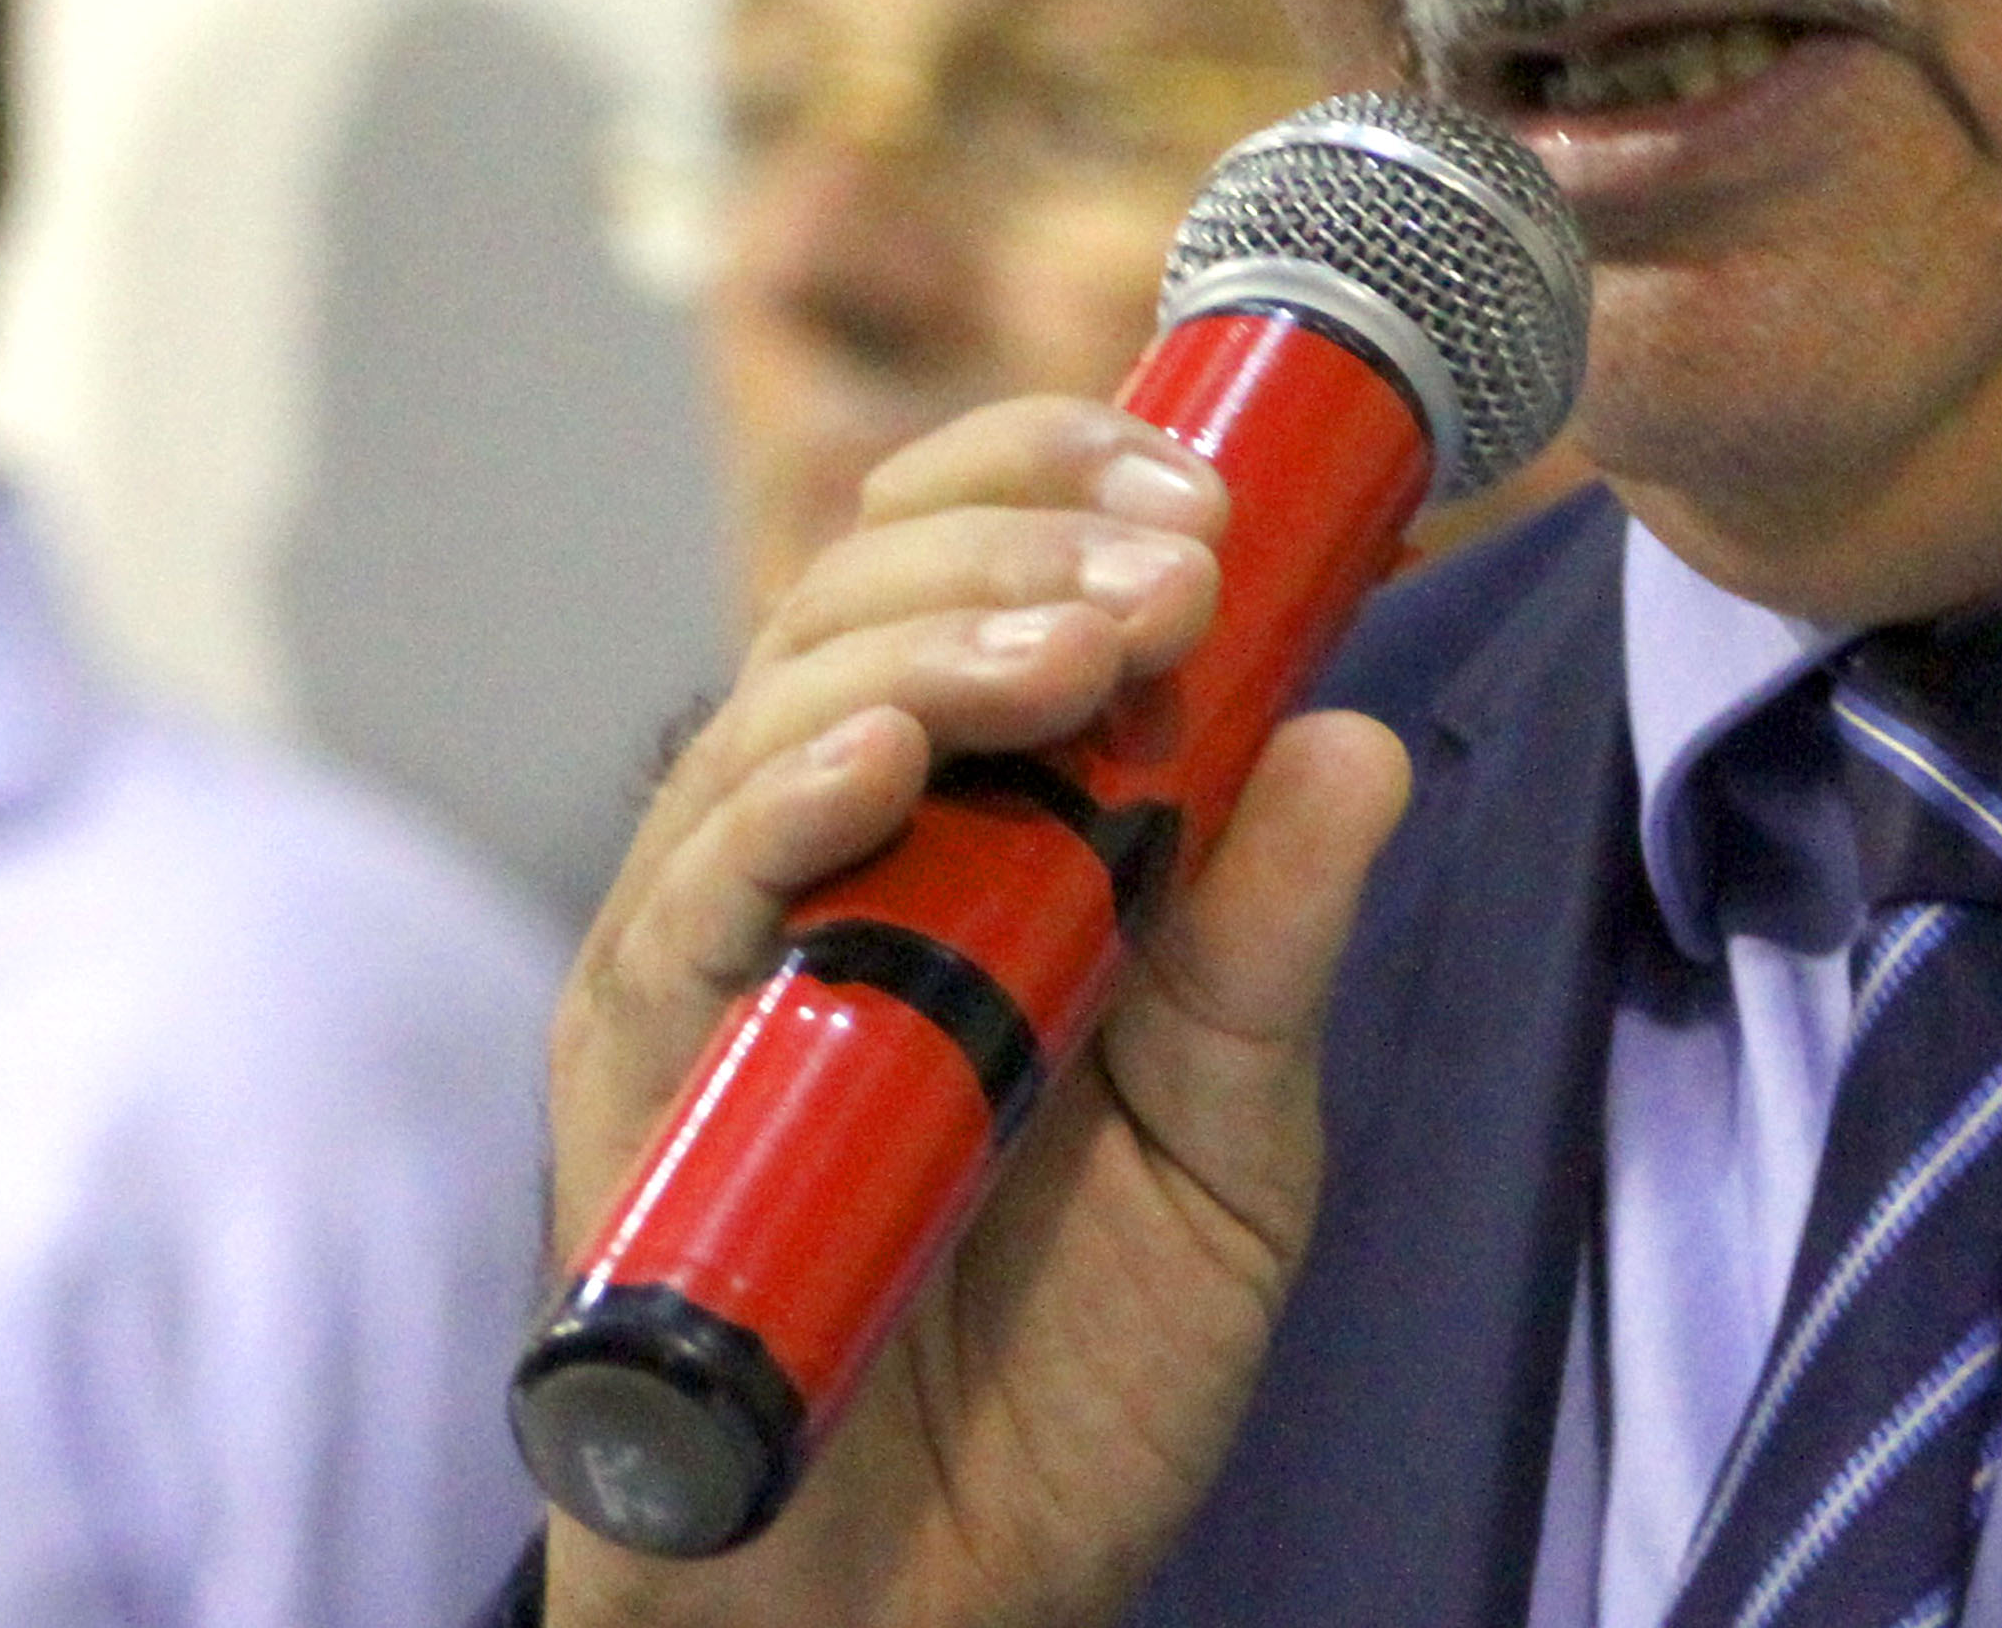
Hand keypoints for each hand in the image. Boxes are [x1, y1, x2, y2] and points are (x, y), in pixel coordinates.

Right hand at [538, 398, 1411, 1627]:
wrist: (948, 1606)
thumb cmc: (1073, 1372)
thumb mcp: (1237, 1144)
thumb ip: (1276, 946)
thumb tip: (1361, 734)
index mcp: (970, 836)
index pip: (966, 576)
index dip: (1063, 489)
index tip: (1214, 487)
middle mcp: (826, 866)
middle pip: (859, 598)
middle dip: (1022, 542)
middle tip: (1177, 561)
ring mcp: (721, 962)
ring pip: (774, 712)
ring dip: (936, 644)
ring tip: (1084, 641)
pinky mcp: (640, 1087)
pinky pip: (681, 908)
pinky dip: (781, 812)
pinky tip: (881, 769)